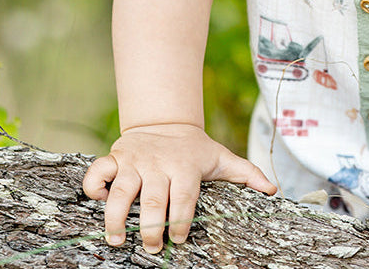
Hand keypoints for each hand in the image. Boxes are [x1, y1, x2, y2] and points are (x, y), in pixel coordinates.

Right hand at [82, 123, 276, 252]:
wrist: (165, 121)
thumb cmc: (194, 149)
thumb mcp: (221, 158)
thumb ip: (247, 173)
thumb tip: (273, 190)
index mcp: (185, 165)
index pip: (184, 195)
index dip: (181, 219)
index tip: (178, 239)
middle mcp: (159, 163)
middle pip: (154, 198)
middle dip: (152, 226)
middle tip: (153, 247)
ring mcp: (135, 160)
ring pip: (122, 190)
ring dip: (117, 216)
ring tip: (117, 239)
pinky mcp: (115, 157)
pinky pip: (98, 172)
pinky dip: (95, 187)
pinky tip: (101, 202)